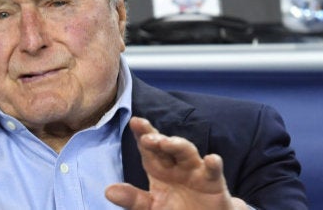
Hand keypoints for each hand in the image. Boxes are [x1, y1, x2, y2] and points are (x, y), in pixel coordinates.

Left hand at [105, 117, 247, 209]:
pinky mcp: (213, 183)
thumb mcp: (151, 207)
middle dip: (156, 138)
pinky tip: (211, 159)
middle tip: (145, 136)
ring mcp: (195, 171)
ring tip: (166, 142)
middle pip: (166, 146)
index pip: (148, 148)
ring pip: (187, 152)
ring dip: (177, 145)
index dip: (142, 134)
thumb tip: (108, 191)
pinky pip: (213, 171)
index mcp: (159, 168)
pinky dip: (213, 164)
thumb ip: (133, 199)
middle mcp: (176, 165)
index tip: (134, 122)